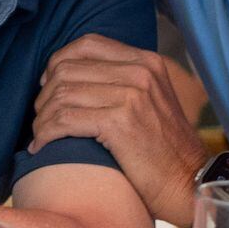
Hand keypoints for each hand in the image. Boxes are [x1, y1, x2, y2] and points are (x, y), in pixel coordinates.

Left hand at [32, 36, 210, 227]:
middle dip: (45, 95)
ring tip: (39, 136)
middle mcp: (139, 72)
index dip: (58, 63)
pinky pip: (64, 119)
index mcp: (146, 62)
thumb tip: (74, 77)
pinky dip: (45, 134)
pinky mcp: (119, 122)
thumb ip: (123, 83)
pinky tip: (41, 147)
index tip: (48, 86)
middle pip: (67, 69)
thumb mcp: (152, 102)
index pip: (87, 44)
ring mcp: (131, 95)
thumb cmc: (164, 151)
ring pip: (61, 94)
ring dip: (42, 118)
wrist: (189, 183)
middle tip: (41, 118)